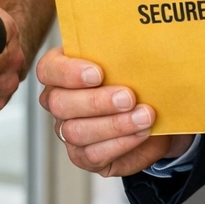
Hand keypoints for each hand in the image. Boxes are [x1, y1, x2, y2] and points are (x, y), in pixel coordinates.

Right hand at [35, 47, 193, 176]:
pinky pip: (93, 154)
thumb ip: (126, 56)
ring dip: (114, 124)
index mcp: (63, 72)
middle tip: (128, 97)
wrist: (156, 117)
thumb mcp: (132, 64)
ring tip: (143, 117)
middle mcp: (60, 102)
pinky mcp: (84, 156)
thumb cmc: (139, 83)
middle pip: (60, 102)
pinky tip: (141, 133)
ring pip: (76, 131)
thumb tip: (138, 47)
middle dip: (96, 101)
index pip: (48, 69)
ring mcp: (68, 131)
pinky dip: (120, 143)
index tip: (98, 74)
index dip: (68, 72)